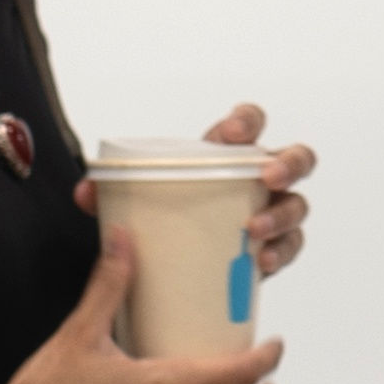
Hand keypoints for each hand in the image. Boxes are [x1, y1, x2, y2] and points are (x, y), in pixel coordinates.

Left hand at [67, 105, 314, 276]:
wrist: (178, 262)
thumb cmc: (168, 217)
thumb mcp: (139, 201)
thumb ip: (110, 194)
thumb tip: (86, 192)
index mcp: (228, 155)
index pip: (250, 123)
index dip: (247, 121)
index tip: (231, 134)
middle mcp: (260, 180)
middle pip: (297, 159)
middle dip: (288, 164)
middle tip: (267, 179)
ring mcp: (273, 213)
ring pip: (297, 206)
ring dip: (281, 215)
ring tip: (253, 230)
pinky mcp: (274, 249)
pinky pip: (290, 247)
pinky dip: (280, 252)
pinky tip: (262, 262)